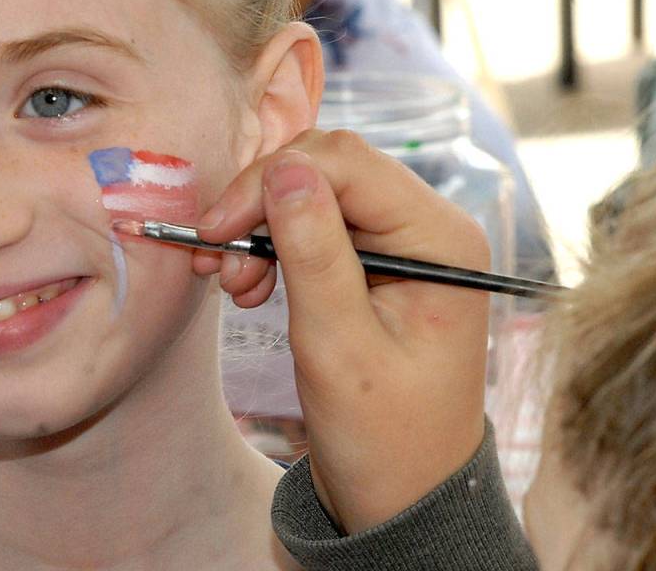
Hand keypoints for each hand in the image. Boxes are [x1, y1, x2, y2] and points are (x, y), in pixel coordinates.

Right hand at [195, 129, 489, 531]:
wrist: (402, 491)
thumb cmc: (382, 434)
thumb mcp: (338, 345)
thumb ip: (313, 252)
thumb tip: (283, 170)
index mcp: (440, 238)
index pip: (346, 163)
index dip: (270, 182)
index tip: (215, 229)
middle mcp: (428, 225)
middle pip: (328, 169)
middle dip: (262, 205)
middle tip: (217, 260)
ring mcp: (403, 240)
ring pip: (314, 193)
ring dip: (260, 228)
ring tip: (234, 286)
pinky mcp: (376, 259)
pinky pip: (313, 226)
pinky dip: (272, 246)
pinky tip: (250, 285)